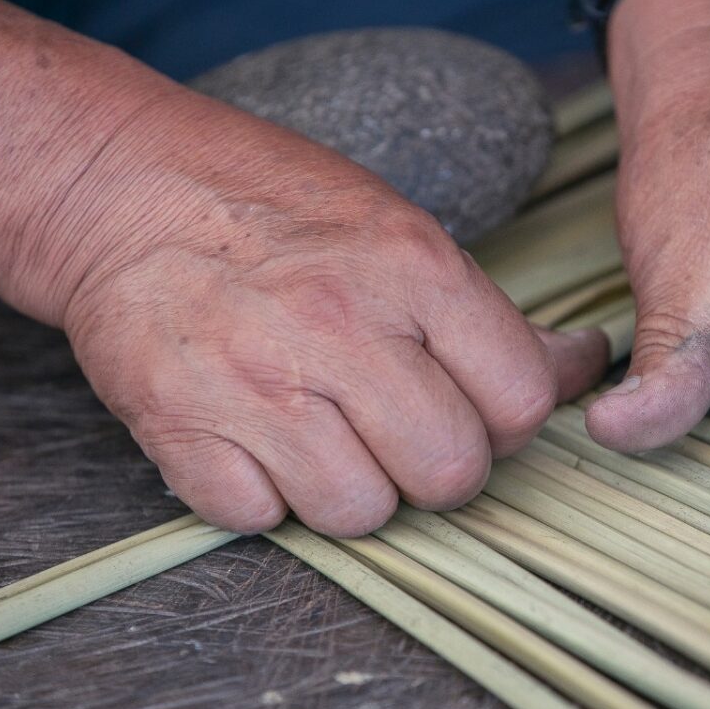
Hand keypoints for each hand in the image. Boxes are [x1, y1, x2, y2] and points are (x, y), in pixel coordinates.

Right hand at [54, 93, 605, 534]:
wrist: (125, 189)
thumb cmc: (278, 209)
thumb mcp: (402, 233)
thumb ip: (490, 316)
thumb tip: (584, 367)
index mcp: (411, 268)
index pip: (521, 400)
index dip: (507, 420)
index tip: (473, 407)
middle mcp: (338, 327)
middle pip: (449, 473)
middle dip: (436, 468)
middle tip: (398, 430)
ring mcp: (254, 383)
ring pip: (360, 514)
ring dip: (352, 490)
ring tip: (323, 435)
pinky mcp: (180, 427)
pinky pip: (258, 519)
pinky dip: (264, 496)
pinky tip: (256, 440)